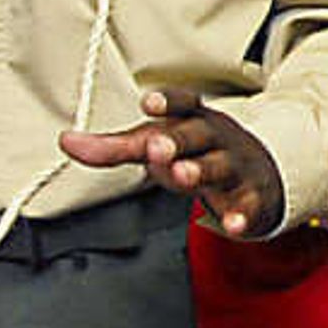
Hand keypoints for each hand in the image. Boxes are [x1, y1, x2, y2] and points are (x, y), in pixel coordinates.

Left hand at [62, 89, 283, 237]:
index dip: (166, 102)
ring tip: (184, 176)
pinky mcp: (251, 198)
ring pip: (220, 167)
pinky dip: (241, 215)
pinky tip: (233, 224)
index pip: (182, 103)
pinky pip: (247, 206)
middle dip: (177, 140)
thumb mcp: (157, 144)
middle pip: (197, 136)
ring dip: (202, 170)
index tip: (148, 104)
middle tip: (156, 148)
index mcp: (192, 119)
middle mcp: (215, 139)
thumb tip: (67, 141)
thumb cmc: (197, 152)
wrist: (260, 171)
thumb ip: (113, 147)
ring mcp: (235, 167)